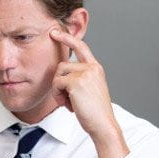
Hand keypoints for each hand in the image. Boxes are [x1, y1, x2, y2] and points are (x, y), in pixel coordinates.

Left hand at [50, 29, 128, 157]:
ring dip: (58, 91)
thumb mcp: (89, 90)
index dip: (67, 38)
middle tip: (66, 99)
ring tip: (69, 103)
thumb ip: (79, 78)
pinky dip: (58, 96)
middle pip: (62, 65)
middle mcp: (92, 68)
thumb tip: (60, 73)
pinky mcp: (76, 82)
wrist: (103, 125)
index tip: (55, 32)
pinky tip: (69, 106)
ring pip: (58, 75)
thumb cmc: (94, 112)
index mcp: (96, 68)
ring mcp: (85, 73)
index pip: (81, 46)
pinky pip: (56, 84)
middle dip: (59, 83)